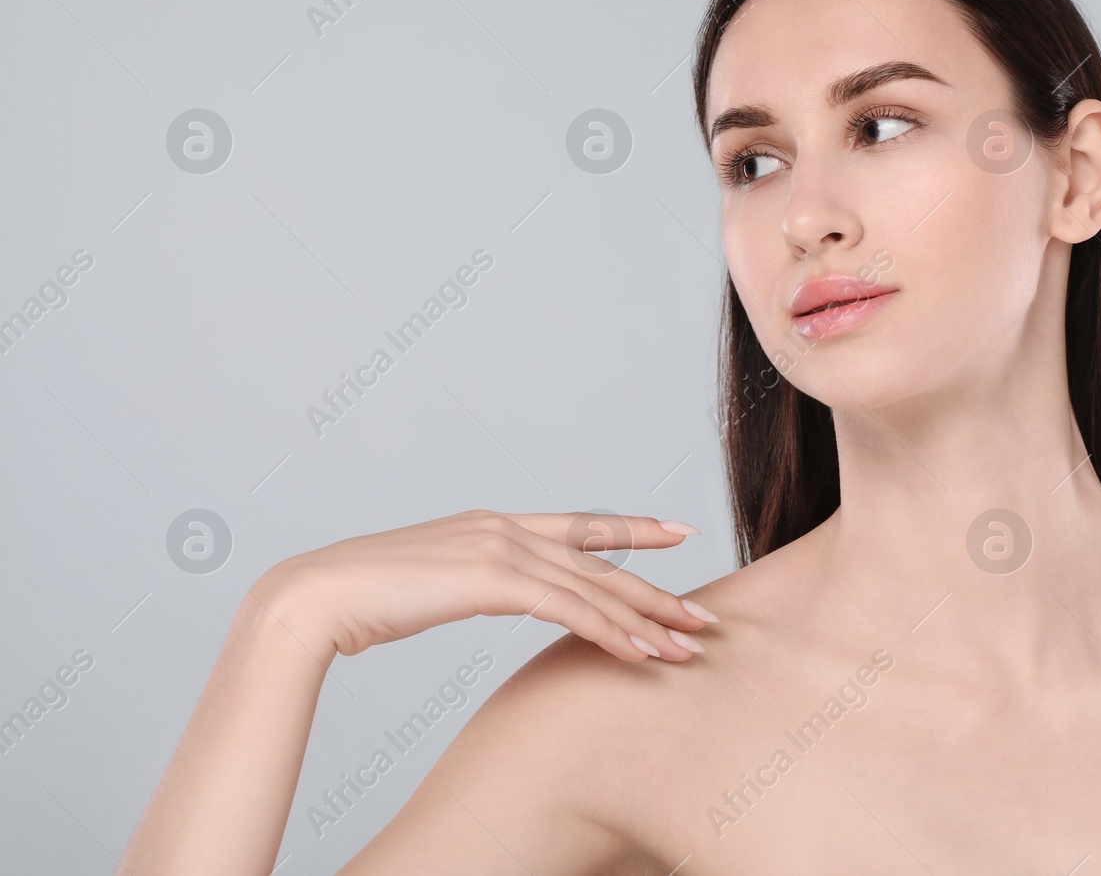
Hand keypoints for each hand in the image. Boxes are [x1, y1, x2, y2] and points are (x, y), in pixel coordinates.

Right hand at [249, 509, 716, 662]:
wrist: (315, 597)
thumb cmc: (362, 600)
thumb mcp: (431, 585)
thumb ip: (470, 582)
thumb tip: (484, 592)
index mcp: (491, 525)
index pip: (578, 526)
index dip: (631, 530)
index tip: (676, 533)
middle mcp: (504, 527)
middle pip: (600, 561)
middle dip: (656, 590)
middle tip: (704, 615)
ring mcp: (500, 547)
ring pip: (593, 587)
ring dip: (646, 621)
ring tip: (687, 647)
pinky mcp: (493, 577)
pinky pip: (569, 608)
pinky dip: (609, 632)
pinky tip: (640, 655)